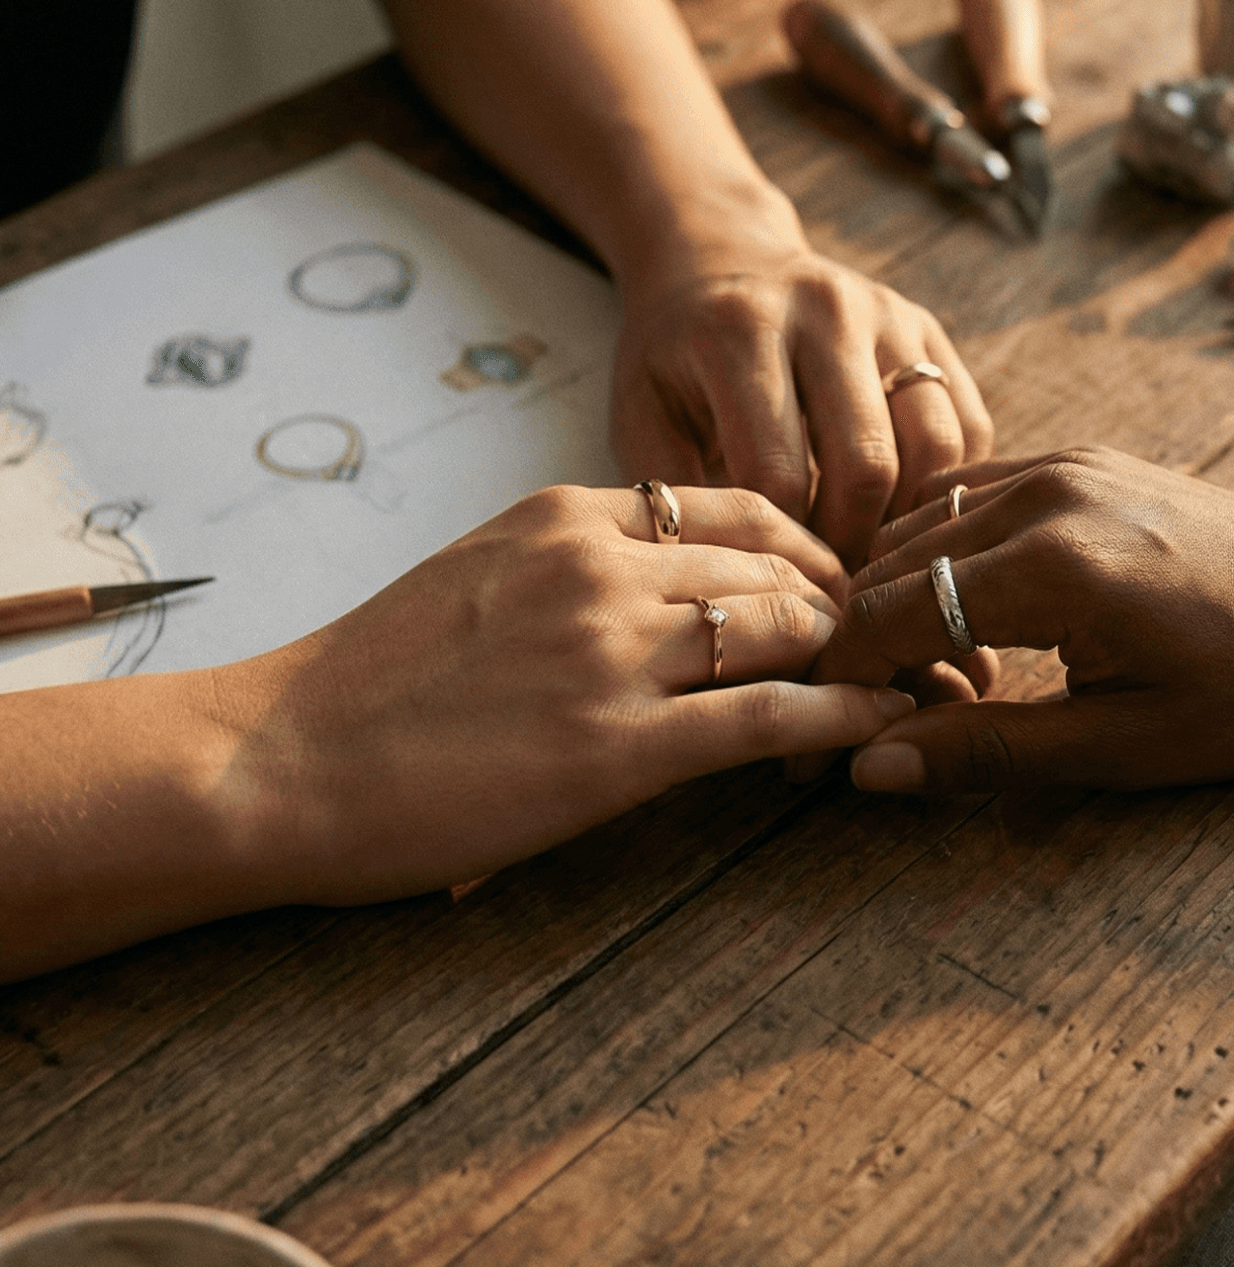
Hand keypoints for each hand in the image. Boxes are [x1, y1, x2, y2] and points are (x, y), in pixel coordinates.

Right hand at [232, 485, 913, 903]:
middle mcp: (600, 564)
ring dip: (863, 654)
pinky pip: (768, 716)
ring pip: (786, 626)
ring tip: (919, 680)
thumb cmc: (370, 685)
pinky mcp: (616, 746)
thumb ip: (575, 567)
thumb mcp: (480, 577)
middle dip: (858, 602)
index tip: (847, 587)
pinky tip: (886, 721)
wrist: (280, 759)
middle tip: (913, 638)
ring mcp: (612, 652)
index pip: (737, 507)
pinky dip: (843, 714)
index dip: (811, 549)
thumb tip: (663, 591)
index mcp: (568, 517)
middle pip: (781, 562)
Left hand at [612, 222, 993, 569]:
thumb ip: (675, 492)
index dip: (782, 547)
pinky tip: (898, 509)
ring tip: (868, 549)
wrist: (721, 260)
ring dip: (908, 518)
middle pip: (868, 465)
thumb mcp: (641, 413)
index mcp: (741, 332)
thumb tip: (735, 583)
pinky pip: (968, 426)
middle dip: (852, 543)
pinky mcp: (929, 327)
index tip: (776, 583)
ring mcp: (888, 313)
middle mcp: (825, 310)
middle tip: (830, 582)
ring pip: (936, 447)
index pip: (779, 474)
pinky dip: (943, 484)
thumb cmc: (674, 356)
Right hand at [812, 448, 1233, 794]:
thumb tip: (871, 769)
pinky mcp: (1076, 460)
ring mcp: (1060, 466)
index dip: (841, 682)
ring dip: (892, 597)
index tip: (825, 742)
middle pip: (889, 565)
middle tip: (856, 720)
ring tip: (913, 677)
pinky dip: (935, 553)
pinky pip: (965, 496)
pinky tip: (958, 617)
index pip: (889, 615)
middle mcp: (1045, 497)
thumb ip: (990, 751)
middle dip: (854, 643)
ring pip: (919, 524)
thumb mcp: (1127, 744)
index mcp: (1054, 569)